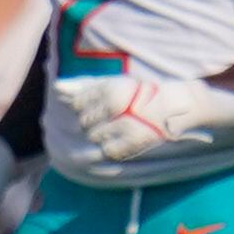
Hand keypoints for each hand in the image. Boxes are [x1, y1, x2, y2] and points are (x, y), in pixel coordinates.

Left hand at [55, 69, 215, 161]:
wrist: (176, 106)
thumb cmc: (142, 92)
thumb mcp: (117, 82)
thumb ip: (88, 85)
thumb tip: (57, 87)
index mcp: (112, 89)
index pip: (78, 103)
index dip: (83, 106)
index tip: (93, 105)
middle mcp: (117, 106)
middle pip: (84, 121)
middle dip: (91, 121)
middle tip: (108, 117)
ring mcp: (126, 126)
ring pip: (94, 136)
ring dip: (100, 134)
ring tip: (115, 127)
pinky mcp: (134, 143)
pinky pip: (108, 150)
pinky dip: (110, 146)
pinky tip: (120, 137)